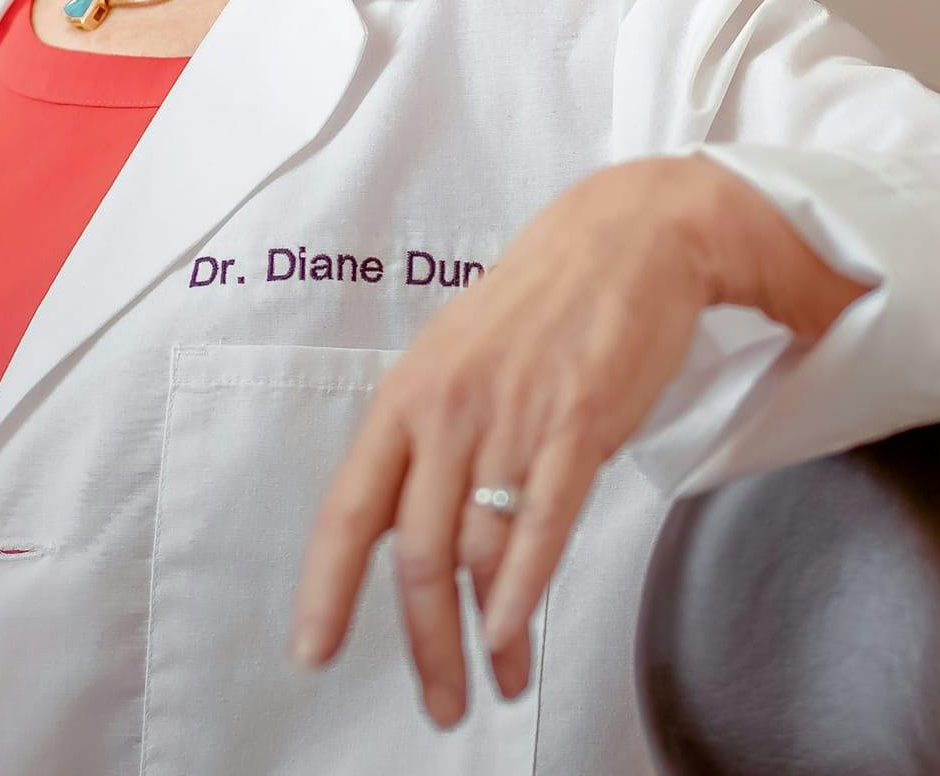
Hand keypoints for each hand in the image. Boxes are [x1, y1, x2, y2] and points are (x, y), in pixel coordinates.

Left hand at [284, 153, 869, 727]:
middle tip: (438, 704)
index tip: (313, 652)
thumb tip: (419, 531)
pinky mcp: (578, 423)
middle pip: (413, 553)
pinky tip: (511, 639)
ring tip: (496, 684)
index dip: (326, 588)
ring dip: (482, 637)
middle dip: (422, 644)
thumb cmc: (541, 303)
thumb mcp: (459, 361)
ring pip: (475, 552)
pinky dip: (520, 593)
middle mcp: (447, 411)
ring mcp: (512, 417)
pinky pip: (540, 525)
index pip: (347, 508)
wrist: (626, 236)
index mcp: (407, 395)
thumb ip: (435, 441)